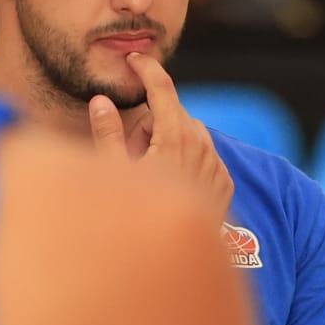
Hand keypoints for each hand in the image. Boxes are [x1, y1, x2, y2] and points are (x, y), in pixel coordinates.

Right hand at [88, 52, 234, 219]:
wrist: (173, 266)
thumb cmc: (136, 221)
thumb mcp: (114, 176)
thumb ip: (107, 134)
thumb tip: (100, 101)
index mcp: (175, 138)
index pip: (163, 89)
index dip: (147, 69)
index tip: (135, 59)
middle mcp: (203, 147)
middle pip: (173, 113)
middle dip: (151, 122)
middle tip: (132, 152)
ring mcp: (217, 165)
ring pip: (190, 133)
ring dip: (168, 140)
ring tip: (148, 173)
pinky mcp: (224, 182)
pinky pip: (203, 155)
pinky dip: (185, 159)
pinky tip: (168, 184)